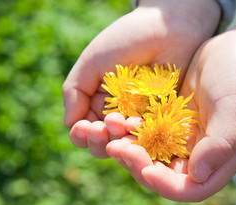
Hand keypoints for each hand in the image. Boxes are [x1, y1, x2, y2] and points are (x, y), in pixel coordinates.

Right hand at [63, 0, 220, 158]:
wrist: (167, 27)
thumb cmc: (126, 39)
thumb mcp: (92, 62)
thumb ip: (75, 91)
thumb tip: (68, 124)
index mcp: (97, 102)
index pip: (84, 131)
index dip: (81, 135)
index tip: (84, 127)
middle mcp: (117, 114)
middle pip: (102, 143)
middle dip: (98, 141)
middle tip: (101, 128)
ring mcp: (140, 119)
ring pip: (124, 145)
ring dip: (117, 141)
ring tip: (119, 123)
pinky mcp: (161, 119)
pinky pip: (149, 139)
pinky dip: (139, 139)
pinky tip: (135, 126)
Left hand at [106, 16, 235, 201]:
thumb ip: (220, 143)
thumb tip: (197, 175)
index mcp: (219, 161)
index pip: (189, 189)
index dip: (164, 185)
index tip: (144, 168)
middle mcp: (199, 156)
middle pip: (163, 176)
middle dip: (138, 165)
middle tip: (115, 147)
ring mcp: (183, 139)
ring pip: (150, 156)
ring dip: (129, 149)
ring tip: (110, 134)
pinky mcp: (170, 122)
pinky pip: (147, 134)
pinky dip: (132, 131)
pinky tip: (119, 120)